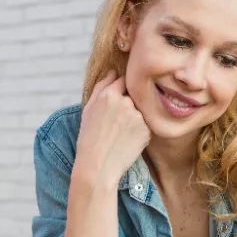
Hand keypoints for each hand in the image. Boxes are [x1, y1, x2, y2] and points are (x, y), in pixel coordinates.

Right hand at [74, 70, 150, 185]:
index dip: (120, 91)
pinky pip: (146, 125)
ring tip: (120, 134)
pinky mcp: (147, 130)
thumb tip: (113, 70)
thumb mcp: (89, 108)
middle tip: (116, 123)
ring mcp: (138, 116)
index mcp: (109, 94)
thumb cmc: (89, 137)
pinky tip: (127, 141)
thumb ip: (101, 86)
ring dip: (134, 118)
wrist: (98, 166)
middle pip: (134, 96)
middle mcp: (125, 102)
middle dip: (128, 105)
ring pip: (140, 111)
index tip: (116, 102)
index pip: (123, 80)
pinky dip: (139, 131)